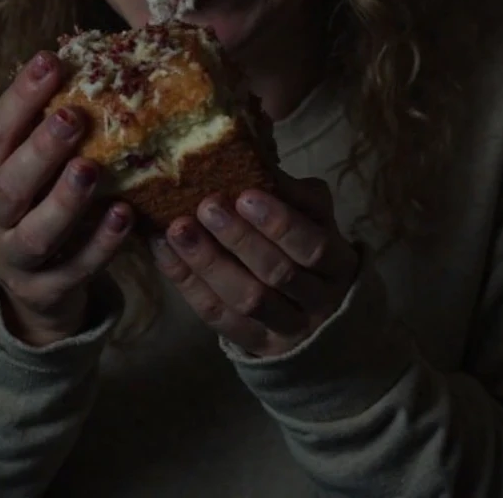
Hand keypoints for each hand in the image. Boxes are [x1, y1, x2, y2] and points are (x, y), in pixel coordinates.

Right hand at [0, 50, 133, 346]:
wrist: (35, 291)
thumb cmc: (40, 208)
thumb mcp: (34, 172)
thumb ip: (52, 130)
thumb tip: (98, 65)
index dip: (21, 96)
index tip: (50, 61)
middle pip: (9, 184)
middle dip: (40, 149)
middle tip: (73, 117)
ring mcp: (14, 259)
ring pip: (36, 233)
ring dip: (64, 200)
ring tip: (91, 169)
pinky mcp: (45, 292)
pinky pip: (75, 269)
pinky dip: (100, 244)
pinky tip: (125, 215)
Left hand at [149, 173, 358, 357]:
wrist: (318, 316)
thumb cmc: (309, 247)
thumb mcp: (315, 219)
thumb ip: (295, 194)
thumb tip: (259, 159)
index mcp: (338, 265)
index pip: (314, 248)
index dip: (281, 224)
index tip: (246, 195)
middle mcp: (317, 303)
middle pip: (277, 274)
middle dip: (239, 239)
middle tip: (207, 206)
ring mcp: (285, 329)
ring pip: (247, 299)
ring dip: (209, 262)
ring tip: (179, 229)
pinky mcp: (253, 344)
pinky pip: (217, 315)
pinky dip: (188, 282)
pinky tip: (164, 251)